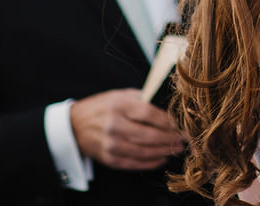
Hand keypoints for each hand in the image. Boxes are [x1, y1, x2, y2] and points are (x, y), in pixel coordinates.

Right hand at [70, 88, 185, 169]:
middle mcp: (114, 125)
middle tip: (184, 139)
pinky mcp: (109, 159)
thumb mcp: (122, 95)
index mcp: (119, 105)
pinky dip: (151, 163)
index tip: (182, 124)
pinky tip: (162, 158)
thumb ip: (144, 100)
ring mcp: (110, 144)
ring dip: (164, 151)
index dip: (169, 121)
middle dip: (170, 138)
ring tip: (177, 148)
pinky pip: (134, 164)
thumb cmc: (104, 107)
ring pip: (144, 152)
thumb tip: (171, 107)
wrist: (75, 125)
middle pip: (149, 135)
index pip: (150, 114)